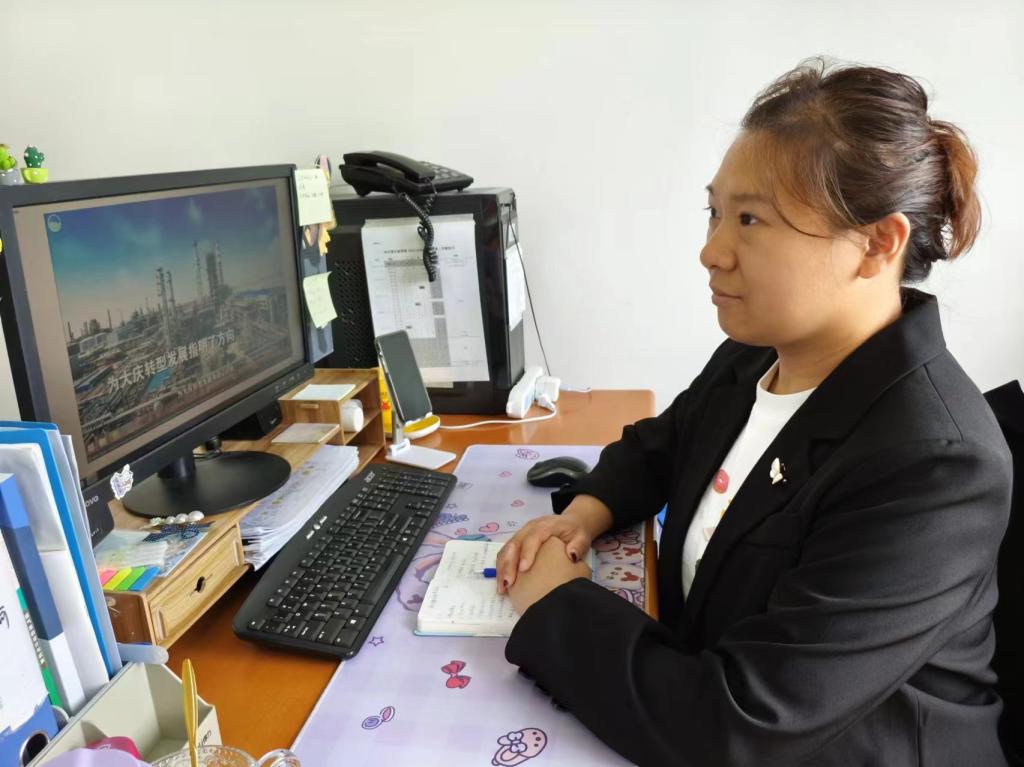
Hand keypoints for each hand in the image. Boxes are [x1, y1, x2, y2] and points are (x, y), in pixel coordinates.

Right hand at [496, 494, 611, 593]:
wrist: (571, 523)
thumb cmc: (576, 532)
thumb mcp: (582, 537)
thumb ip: (578, 545)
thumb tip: (571, 555)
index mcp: (545, 526)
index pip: (532, 537)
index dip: (526, 553)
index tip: (524, 570)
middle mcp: (529, 528)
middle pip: (514, 544)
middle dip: (509, 564)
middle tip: (508, 584)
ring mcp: (522, 535)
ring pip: (506, 550)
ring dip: (502, 568)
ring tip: (502, 588)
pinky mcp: (518, 542)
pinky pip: (506, 554)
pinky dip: (502, 569)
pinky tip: (503, 585)